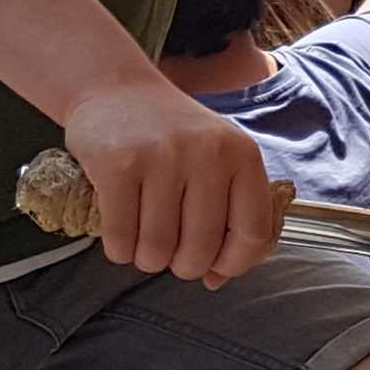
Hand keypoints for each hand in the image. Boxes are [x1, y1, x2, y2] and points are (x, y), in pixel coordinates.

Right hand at [58, 82, 281, 285]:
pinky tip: (121, 235)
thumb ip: (227, 215)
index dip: (233, 264)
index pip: (253, 233)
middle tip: (168, 253)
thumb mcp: (216, 160)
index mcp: (242, 155)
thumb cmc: (171, 136)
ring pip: (157, 250)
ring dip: (146, 259)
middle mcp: (207, 154)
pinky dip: (119, 250)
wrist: (116, 89)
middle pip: (199, 250)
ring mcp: (162, 158)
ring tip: (142, 242)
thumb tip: (217, 279)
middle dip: (181, 266)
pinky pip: (121, 238)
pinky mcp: (117, 165)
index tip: (214, 269)